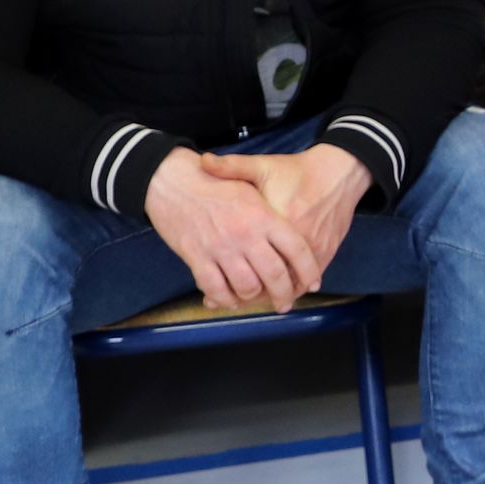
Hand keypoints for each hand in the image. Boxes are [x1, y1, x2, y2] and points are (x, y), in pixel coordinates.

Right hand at [143, 148, 318, 312]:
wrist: (171, 180)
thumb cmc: (215, 182)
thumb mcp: (251, 186)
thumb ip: (272, 213)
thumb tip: (297, 234)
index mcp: (265, 216)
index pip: (297, 250)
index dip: (309, 270)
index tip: (313, 283)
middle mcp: (246, 234)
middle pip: (275, 275)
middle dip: (284, 294)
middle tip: (285, 303)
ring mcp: (221, 247)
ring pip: (247, 286)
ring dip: (254, 298)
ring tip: (258, 300)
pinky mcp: (196, 256)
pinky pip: (215, 287)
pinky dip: (224, 298)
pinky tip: (229, 299)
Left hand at [195, 143, 372, 285]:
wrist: (339, 172)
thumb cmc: (297, 171)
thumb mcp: (263, 166)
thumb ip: (231, 167)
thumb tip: (202, 161)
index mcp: (274, 220)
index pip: (250, 259)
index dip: (232, 278)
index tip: (217, 288)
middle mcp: (296, 239)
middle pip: (271, 279)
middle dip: (253, 295)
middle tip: (236, 301)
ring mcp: (314, 248)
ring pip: (292, 283)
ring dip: (275, 294)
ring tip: (257, 300)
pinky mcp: (327, 251)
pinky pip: (309, 278)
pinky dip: (295, 287)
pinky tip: (282, 290)